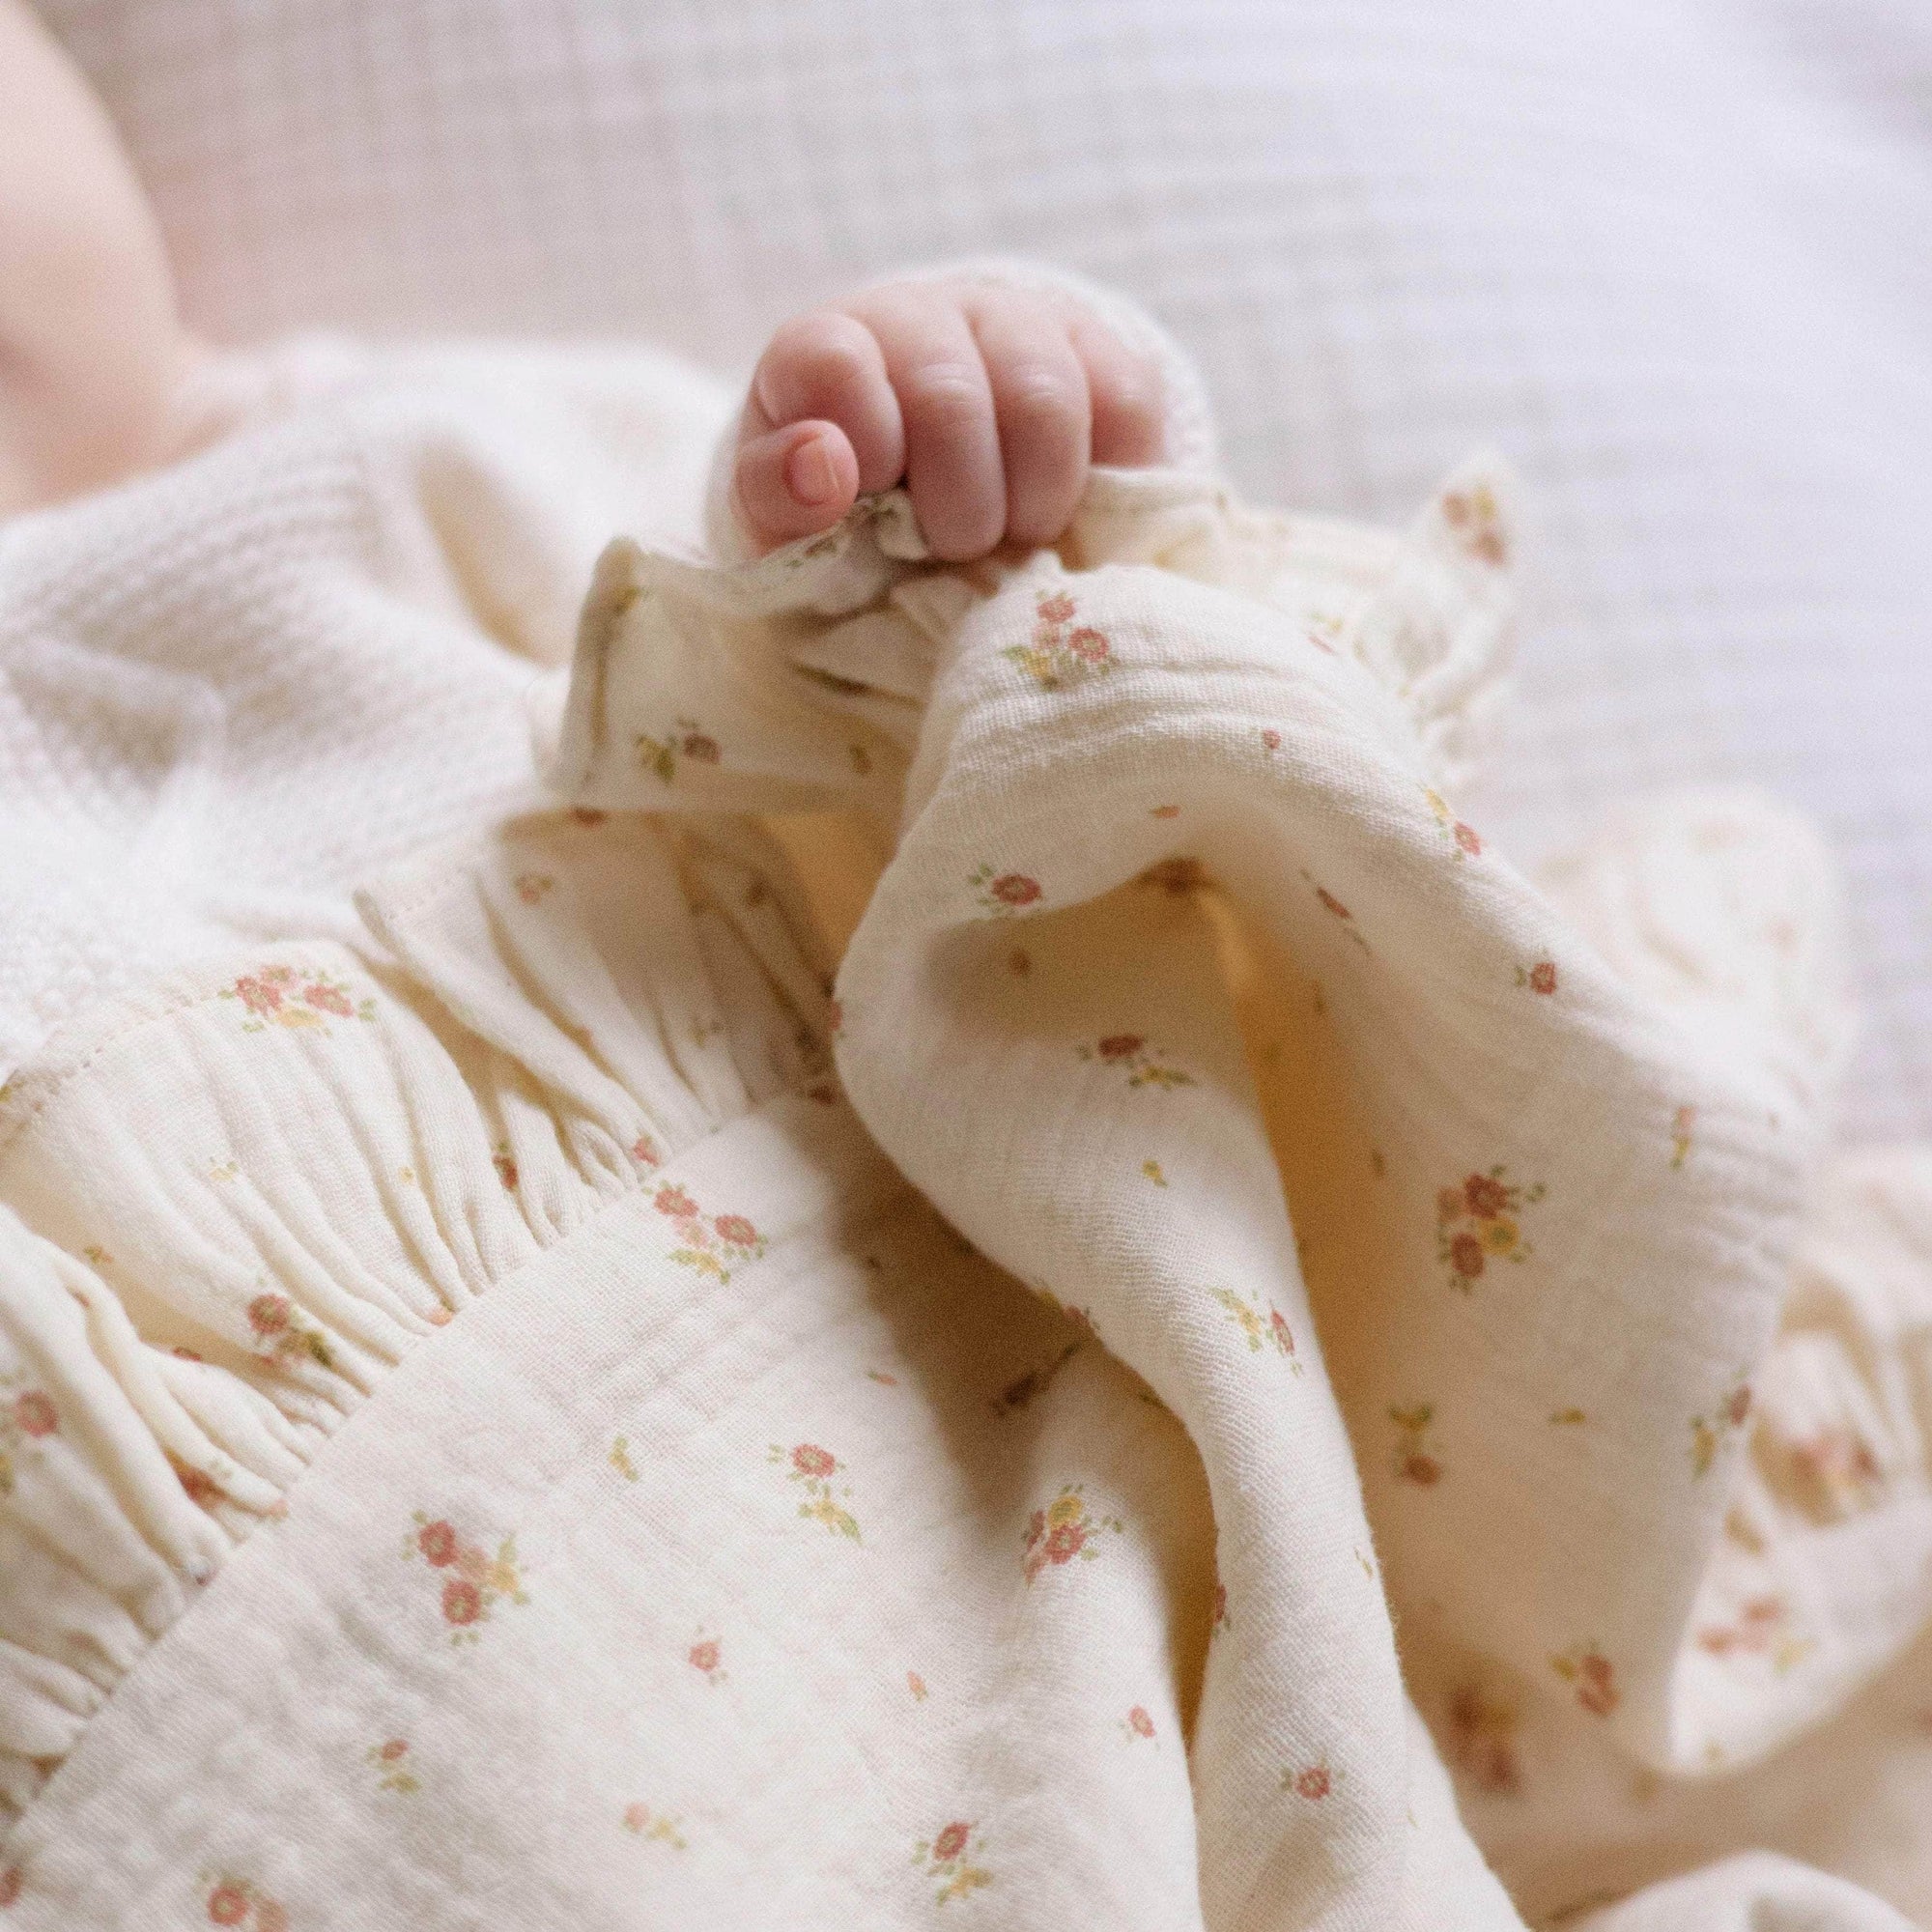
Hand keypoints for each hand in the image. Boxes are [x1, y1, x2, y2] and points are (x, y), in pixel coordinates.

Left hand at [730, 277, 1164, 561]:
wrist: (933, 516)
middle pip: (949, 396)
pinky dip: (1107, 478)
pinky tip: (1067, 509)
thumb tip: (823, 464)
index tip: (876, 500)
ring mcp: (1014, 324)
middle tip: (953, 548)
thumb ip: (774, 497)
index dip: (863, 443)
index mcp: (825, 349)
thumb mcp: (782, 527)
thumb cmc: (846, 524)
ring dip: (1033, 501)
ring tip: (1015, 535)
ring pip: (1046, 396)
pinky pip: (1126, 402)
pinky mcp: (1099, 352)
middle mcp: (920, 315)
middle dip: (957, 508)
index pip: (834, 363)